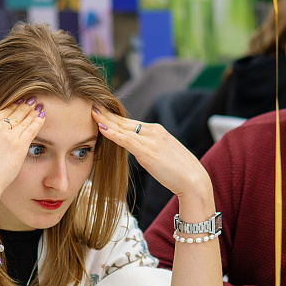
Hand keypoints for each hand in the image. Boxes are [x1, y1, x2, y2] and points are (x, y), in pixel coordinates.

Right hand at [0, 99, 43, 199]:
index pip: (1, 112)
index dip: (12, 106)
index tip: (19, 102)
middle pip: (14, 113)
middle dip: (25, 106)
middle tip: (33, 100)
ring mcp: (8, 135)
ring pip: (24, 119)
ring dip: (33, 112)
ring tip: (39, 106)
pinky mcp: (19, 146)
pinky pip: (31, 130)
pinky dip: (38, 121)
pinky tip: (42, 116)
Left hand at [91, 107, 210, 200]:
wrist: (194, 180)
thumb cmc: (181, 172)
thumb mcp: (165, 154)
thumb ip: (152, 149)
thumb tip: (141, 152)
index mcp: (157, 131)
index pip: (131, 122)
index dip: (114, 117)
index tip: (101, 112)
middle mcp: (153, 132)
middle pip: (125, 121)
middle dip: (107, 114)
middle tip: (91, 105)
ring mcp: (150, 141)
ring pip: (123, 128)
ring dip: (105, 120)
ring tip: (91, 113)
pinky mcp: (147, 152)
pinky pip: (125, 140)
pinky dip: (112, 133)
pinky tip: (101, 128)